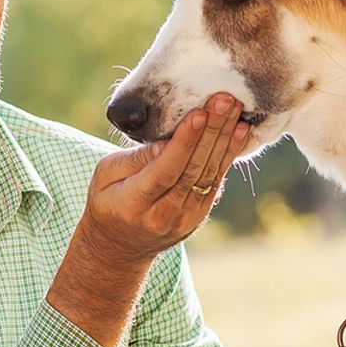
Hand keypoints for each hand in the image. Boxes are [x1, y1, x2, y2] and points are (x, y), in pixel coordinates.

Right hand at [77, 93, 250, 264]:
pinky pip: (215, 182)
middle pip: (193, 171)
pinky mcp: (198, 217)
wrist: (119, 246)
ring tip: (236, 110)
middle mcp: (163, 216)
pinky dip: (228, 156)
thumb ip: (135, 158)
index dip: (184, 143)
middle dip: (212, 132)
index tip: (199, 114)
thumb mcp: (105, 175)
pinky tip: (239, 132)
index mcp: (134, 204)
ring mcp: (184, 220)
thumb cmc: (108, 200)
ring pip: (209, 176)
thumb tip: (166, 141)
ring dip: (226, 140)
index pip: (165, 171)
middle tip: (225, 100)